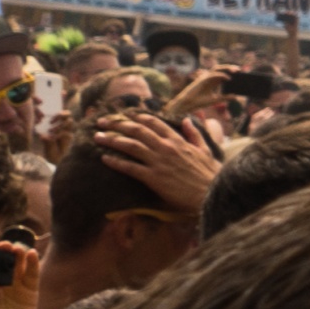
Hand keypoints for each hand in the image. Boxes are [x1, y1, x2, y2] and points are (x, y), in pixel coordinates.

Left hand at [0, 238, 38, 308]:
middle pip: (2, 262)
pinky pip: (32, 275)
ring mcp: (15, 286)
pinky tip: (32, 254)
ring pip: (18, 265)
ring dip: (18, 255)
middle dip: (4, 251)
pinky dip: (33, 264)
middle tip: (6, 245)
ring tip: (18, 249)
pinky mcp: (30, 292)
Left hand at [83, 113, 218, 214]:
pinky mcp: (153, 178)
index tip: (124, 115)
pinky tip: (104, 158)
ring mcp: (158, 162)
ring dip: (112, 140)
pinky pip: (130, 167)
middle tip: (102, 121)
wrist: (211, 194)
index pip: (154, 122)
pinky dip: (116, 162)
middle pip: (137, 130)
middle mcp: (166, 147)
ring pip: (130, 145)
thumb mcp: (206, 150)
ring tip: (97, 136)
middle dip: (117, 124)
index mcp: (178, 140)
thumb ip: (194, 134)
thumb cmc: (210, 175)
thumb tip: (188, 120)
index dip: (137, 117)